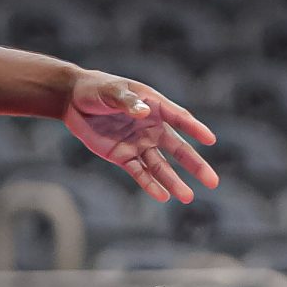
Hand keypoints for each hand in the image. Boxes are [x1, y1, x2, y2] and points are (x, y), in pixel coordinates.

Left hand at [63, 69, 219, 203]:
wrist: (73, 100)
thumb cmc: (96, 88)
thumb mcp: (111, 91)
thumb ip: (127, 102)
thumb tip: (143, 111)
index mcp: (154, 106)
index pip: (179, 118)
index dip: (195, 128)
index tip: (210, 140)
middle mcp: (151, 127)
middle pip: (178, 149)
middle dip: (195, 165)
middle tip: (213, 182)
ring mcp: (138, 144)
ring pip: (160, 166)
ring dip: (173, 181)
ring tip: (188, 197)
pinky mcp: (123, 156)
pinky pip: (139, 173)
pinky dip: (150, 185)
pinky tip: (163, 196)